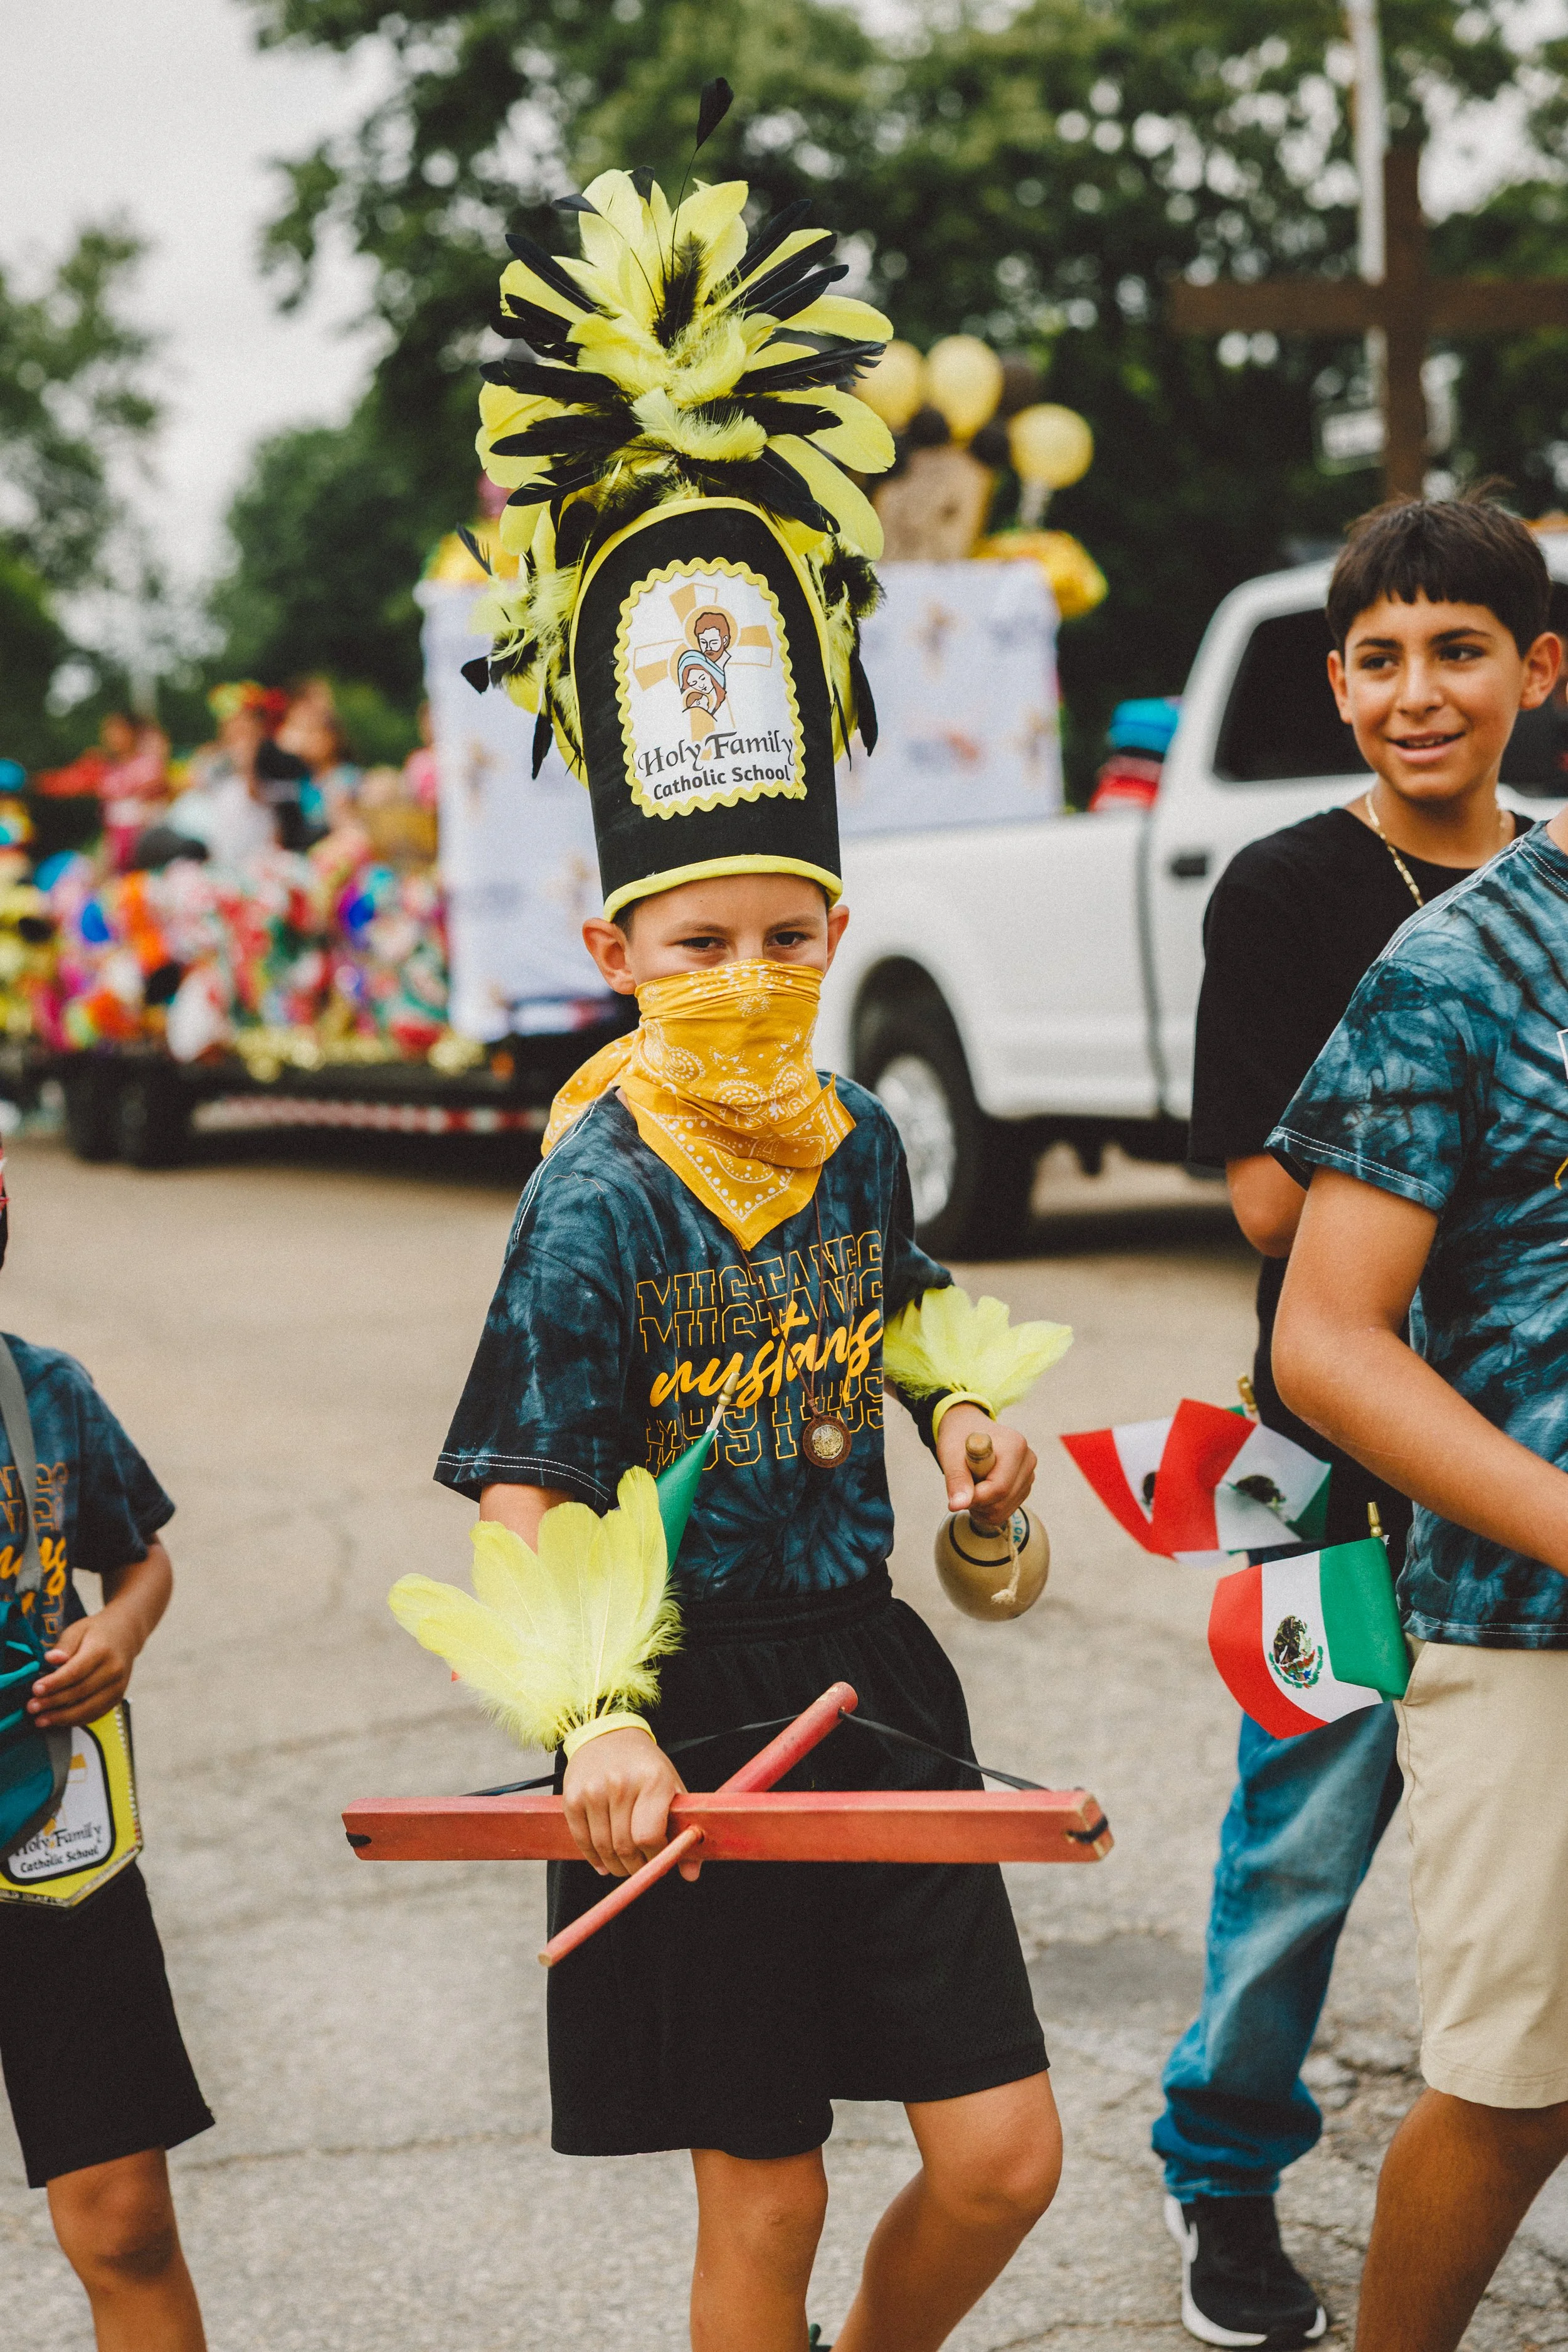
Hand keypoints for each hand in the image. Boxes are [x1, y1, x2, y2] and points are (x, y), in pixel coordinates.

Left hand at [29, 1605, 139, 1729]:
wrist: (126, 1635)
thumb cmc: (97, 1633)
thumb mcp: (78, 1630)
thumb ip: (63, 1645)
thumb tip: (51, 1659)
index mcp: (102, 1651)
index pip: (76, 1671)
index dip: (54, 1683)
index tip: (36, 1689)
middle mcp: (114, 1670)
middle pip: (80, 1692)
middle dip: (53, 1702)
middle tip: (32, 1707)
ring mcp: (118, 1686)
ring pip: (88, 1708)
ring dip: (62, 1718)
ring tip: (41, 1720)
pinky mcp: (118, 1697)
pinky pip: (95, 1714)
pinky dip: (76, 1720)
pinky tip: (59, 1720)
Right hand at [562, 1728, 695, 1880]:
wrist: (608, 1734)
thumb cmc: (645, 1766)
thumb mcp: (671, 1787)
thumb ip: (683, 1830)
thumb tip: (691, 1875)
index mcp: (653, 1780)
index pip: (649, 1836)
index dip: (655, 1858)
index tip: (658, 1862)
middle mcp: (621, 1784)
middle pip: (625, 1846)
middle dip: (635, 1867)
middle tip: (640, 1869)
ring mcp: (593, 1790)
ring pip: (603, 1848)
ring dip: (615, 1866)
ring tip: (624, 1866)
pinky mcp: (572, 1797)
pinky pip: (582, 1840)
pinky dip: (593, 1858)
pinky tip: (603, 1863)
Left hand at [936, 1404, 1035, 1527]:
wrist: (968, 1428)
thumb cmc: (960, 1437)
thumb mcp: (951, 1455)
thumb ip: (956, 1479)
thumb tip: (958, 1505)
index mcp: (1015, 1446)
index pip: (999, 1488)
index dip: (976, 1496)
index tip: (959, 1492)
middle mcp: (1027, 1460)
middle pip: (1003, 1501)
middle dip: (977, 1502)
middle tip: (962, 1486)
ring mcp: (1028, 1474)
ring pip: (1004, 1510)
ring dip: (981, 1507)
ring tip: (970, 1486)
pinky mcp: (1025, 1486)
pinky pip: (1006, 1511)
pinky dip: (988, 1509)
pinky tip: (980, 1492)